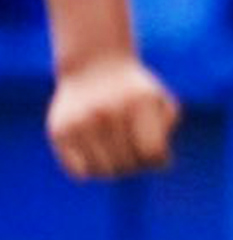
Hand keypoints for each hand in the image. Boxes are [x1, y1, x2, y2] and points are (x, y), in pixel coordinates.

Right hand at [46, 54, 179, 178]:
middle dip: (137, 164)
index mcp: (138, 103)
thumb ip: (166, 130)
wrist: (93, 66)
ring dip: (114, 170)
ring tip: (116, 153)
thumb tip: (159, 163)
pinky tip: (96, 154)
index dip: (158, 160)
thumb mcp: (160, 102)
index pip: (152, 153)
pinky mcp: (59, 131)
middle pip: (128, 165)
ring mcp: (80, 122)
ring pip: (103, 173)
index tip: (156, 152)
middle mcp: (106, 112)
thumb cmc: (134, 91)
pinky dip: (90, 170)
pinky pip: (79, 172)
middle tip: (135, 151)